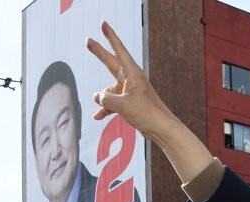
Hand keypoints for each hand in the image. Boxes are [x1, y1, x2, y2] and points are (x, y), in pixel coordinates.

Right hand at [85, 23, 171, 137]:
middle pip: (111, 62)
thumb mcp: (121, 105)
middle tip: (87, 41)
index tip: (103, 24)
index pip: (118, 50)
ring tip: (100, 109)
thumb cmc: (146, 114)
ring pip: (110, 89)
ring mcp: (130, 91)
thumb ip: (105, 99)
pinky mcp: (130, 102)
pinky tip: (98, 116)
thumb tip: (97, 96)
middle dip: (99, 52)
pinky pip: (113, 102)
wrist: (161, 129)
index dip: (110, 36)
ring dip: (103, 99)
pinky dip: (106, 108)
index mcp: (133, 74)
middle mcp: (131, 79)